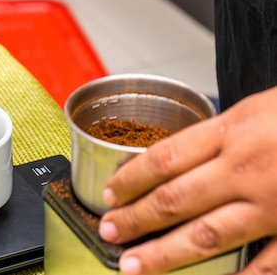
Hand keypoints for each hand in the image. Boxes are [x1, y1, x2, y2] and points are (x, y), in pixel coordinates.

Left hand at [98, 86, 276, 274]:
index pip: (163, 159)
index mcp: (232, 131)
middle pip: (174, 199)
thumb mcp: (255, 108)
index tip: (109, 195)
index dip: (129, 180)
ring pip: (206, 235)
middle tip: (108, 232)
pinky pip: (266, 262)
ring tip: (134, 265)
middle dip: (135, 219)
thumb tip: (171, 159)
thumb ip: (216, 135)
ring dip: (164, 253)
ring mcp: (273, 203)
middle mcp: (245, 168)